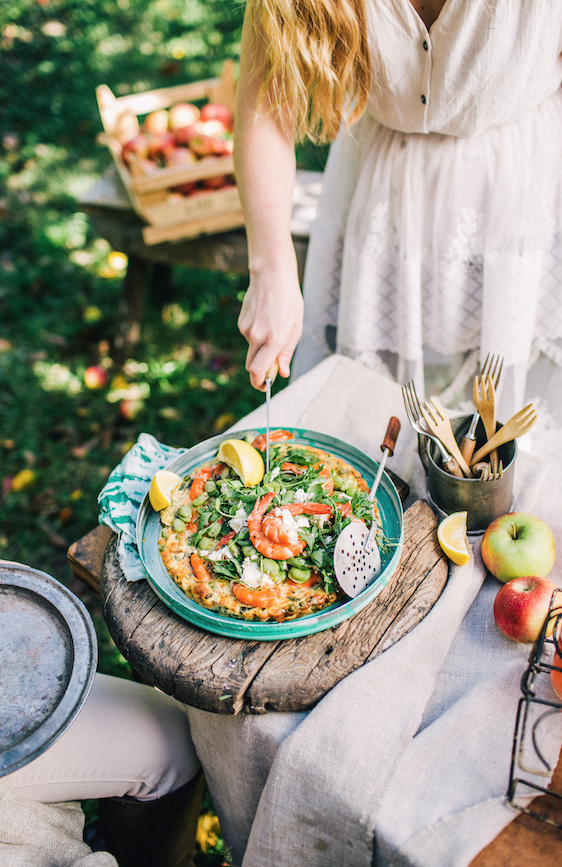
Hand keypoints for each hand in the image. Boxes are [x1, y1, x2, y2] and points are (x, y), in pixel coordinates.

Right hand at [238, 261, 302, 390]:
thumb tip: (282, 372)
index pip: (258, 371)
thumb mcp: (296, 328)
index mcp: (274, 340)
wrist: (271, 276)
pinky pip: (249, 338)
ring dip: (261, 349)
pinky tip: (265, 320)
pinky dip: (257, 336)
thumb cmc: (289, 301)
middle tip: (270, 371)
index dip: (260, 382)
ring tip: (274, 329)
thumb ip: (287, 353)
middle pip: (251, 366)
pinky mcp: (241, 323)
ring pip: (252, 350)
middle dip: (259, 373)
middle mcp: (257, 337)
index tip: (265, 386)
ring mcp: (247, 330)